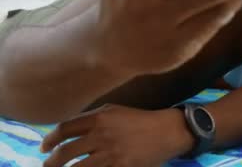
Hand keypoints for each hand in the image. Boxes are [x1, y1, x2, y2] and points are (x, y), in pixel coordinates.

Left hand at [40, 105, 193, 166]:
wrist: (167, 131)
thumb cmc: (139, 120)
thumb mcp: (114, 111)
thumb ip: (91, 118)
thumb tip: (66, 130)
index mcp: (99, 117)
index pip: (64, 129)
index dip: (49, 140)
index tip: (44, 148)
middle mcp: (102, 135)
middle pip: (64, 153)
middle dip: (51, 162)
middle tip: (48, 165)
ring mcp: (110, 154)